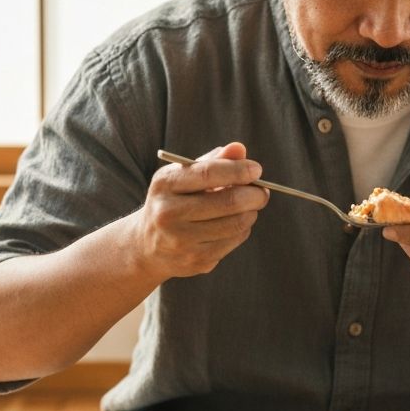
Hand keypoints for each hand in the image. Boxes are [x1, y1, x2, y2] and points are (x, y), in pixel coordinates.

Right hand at [137, 142, 268, 279]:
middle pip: (228, 202)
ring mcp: (181, 241)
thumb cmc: (173, 201)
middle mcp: (168, 214)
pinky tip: (235, 223)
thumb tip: (240, 149)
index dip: (238, 170)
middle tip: (262, 191)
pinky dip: (242, 229)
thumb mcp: (184, 176)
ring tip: (250, 206)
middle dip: (254, 195)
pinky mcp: (195, 261)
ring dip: (250, 212)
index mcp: (165, 185)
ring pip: (235, 224)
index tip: (257, 169)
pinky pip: (233, 241)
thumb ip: (213, 161)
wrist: (146, 244)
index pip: (208, 173)